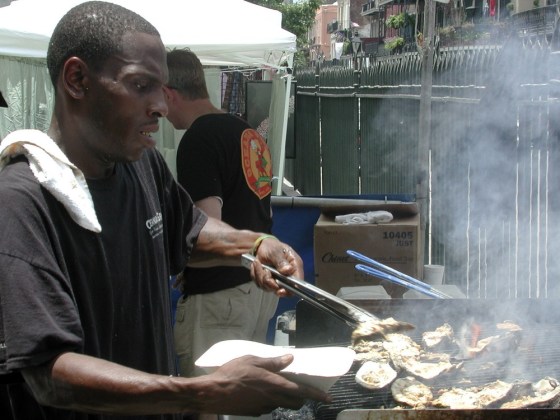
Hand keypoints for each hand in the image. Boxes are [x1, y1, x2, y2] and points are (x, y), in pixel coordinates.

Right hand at [202, 354, 330, 415]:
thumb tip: (290, 359)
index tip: (327, 397)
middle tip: (300, 387)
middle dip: (302, 397)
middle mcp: (272, 399)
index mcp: (274, 384)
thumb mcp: (252, 360)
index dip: (316, 394)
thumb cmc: (232, 373)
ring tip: (276, 385)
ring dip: (286, 398)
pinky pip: (269, 407)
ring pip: (282, 405)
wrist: (212, 393)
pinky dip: (271, 400)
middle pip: (296, 402)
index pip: (302, 391)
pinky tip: (260, 391)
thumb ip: (273, 361)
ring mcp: (263, 408)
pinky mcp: (254, 413)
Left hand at [250, 238, 303, 295]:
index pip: (297, 284)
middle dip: (270, 282)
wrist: (261, 247)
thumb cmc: (272, 247)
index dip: (290, 290)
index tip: (280, 290)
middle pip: (281, 289)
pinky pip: (260, 284)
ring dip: (260, 276)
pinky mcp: (267, 282)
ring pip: (268, 287)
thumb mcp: (276, 251)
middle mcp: (287, 276)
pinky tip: (257, 265)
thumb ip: (281, 261)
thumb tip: (288, 270)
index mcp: (294, 267)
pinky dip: (256, 275)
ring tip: (258, 263)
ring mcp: (277, 281)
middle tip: (265, 271)